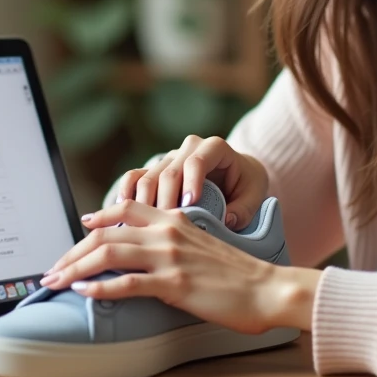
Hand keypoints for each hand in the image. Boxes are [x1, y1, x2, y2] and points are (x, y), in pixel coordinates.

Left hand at [40, 200, 317, 333]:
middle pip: (106, 233)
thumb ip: (178, 242)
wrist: (269, 288)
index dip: (99, 217)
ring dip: (75, 268)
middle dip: (73, 252)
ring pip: (109, 254)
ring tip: (56, 282)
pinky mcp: (175, 284)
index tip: (80, 227)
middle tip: (52, 269)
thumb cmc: (240, 274)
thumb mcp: (204, 246)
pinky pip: (128, 283)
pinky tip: (83, 292)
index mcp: (176, 220)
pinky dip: (100, 287)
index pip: (126, 210)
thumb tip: (154, 254)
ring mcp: (170, 257)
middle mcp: (169, 233)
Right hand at [114, 135, 267, 230]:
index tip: (191, 203)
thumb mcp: (255, 193)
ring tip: (143, 228)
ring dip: (144, 203)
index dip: (192, 180)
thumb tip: (228, 221)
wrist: (236, 174)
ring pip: (148, 176)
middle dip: (165, 199)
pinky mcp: (153, 170)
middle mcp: (187, 148)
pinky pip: (133, 178)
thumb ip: (245, 208)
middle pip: (169, 171)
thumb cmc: (245, 184)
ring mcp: (168, 158)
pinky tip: (122, 215)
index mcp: (214, 148)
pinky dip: (126, 194)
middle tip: (164, 226)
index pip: (198, 160)